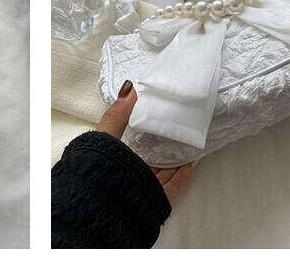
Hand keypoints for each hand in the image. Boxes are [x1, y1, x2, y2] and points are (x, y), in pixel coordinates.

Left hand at [97, 80, 193, 203]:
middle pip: (149, 159)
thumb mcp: (107, 134)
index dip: (144, 133)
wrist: (101, 202)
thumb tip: (130, 87)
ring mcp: (140, 188)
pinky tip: (189, 166)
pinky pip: (171, 189)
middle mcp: (126, 174)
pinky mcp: (153, 200)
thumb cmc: (100, 164)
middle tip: (176, 132)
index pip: (132, 144)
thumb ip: (118, 113)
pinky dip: (181, 178)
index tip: (158, 118)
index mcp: (114, 158)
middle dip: (162, 148)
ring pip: (161, 173)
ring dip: (174, 162)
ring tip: (186, 146)